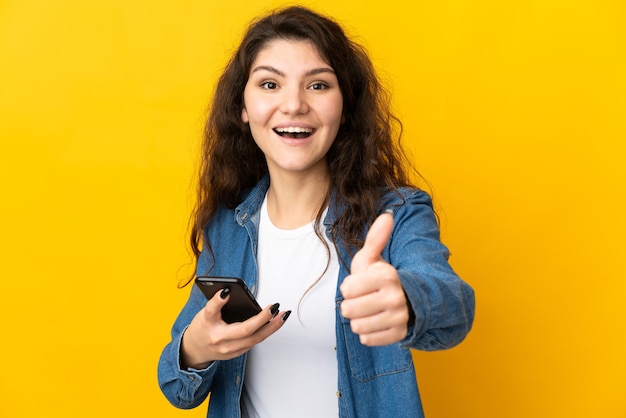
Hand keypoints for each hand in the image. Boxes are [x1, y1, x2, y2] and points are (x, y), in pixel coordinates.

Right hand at [181, 289, 288, 368]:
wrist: (195, 350)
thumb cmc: (202, 328)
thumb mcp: (205, 312)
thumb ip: (215, 304)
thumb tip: (229, 291)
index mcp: (208, 326)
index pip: (212, 311)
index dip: (218, 301)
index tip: (226, 291)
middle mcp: (220, 341)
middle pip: (245, 331)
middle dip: (263, 319)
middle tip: (274, 307)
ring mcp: (230, 350)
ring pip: (255, 339)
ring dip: (272, 327)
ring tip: (283, 315)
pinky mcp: (237, 353)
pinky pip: (255, 342)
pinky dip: (267, 332)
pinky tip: (275, 323)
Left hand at [340, 211, 409, 345]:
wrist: (408, 300)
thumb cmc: (381, 278)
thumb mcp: (374, 258)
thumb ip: (375, 239)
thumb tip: (387, 215)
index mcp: (387, 276)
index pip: (347, 289)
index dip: (349, 287)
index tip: (360, 285)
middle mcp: (396, 297)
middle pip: (348, 310)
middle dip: (351, 305)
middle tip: (363, 299)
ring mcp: (399, 318)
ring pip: (357, 326)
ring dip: (359, 320)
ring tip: (370, 311)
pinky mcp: (399, 335)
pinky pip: (367, 339)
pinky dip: (368, 333)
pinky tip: (377, 322)